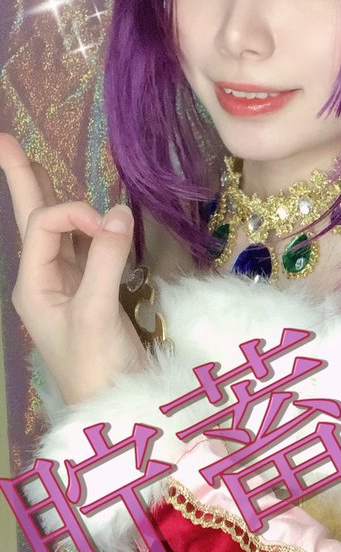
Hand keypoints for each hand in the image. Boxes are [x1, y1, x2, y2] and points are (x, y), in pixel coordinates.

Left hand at [0, 133, 146, 405]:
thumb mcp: (96, 312)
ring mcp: (68, 287)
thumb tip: (118, 212)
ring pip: (58, 231)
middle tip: (4, 138)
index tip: (112, 226)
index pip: (46, 224)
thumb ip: (105, 258)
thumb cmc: (97, 368)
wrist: (116, 412)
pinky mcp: (94, 294)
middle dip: (22, 179)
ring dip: (50, 196)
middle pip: (33, 219)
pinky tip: (85, 212)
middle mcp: (45, 281)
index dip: (76, 211)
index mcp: (33, 285)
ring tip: (30, 162)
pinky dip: (84, 224)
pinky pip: (84, 248)